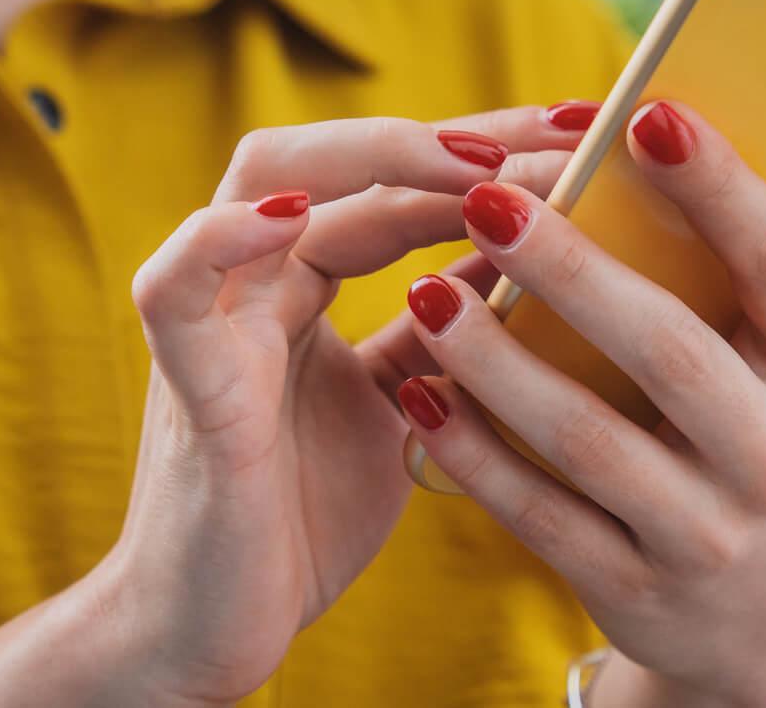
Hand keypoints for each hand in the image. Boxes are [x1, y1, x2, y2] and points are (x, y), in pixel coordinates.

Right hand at [87, 105, 595, 706]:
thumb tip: (535, 257)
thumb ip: (445, 331)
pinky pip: (177, 286)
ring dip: (372, 158)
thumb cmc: (301, 520)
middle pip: (339, 156)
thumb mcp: (405, 408)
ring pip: (262, 181)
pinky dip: (223, 239)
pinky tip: (292, 215)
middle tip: (562, 130)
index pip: (396, 181)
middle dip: (452, 134)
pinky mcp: (185, 383)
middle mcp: (257, 280)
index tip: (588, 132)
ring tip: (471, 159)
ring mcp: (216, 320)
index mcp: (304, 283)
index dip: (489, 149)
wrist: (213, 634)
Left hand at [396, 101, 765, 707]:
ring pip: (589, 439)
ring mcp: (706, 533)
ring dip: (500, 364)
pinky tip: (418, 394)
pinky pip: (542, 517)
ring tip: (426, 291)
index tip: (648, 115)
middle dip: (574, 269)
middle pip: (669, 350)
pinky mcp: (634, 587)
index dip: (719, 188)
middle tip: (488, 194)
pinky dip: (476, 458)